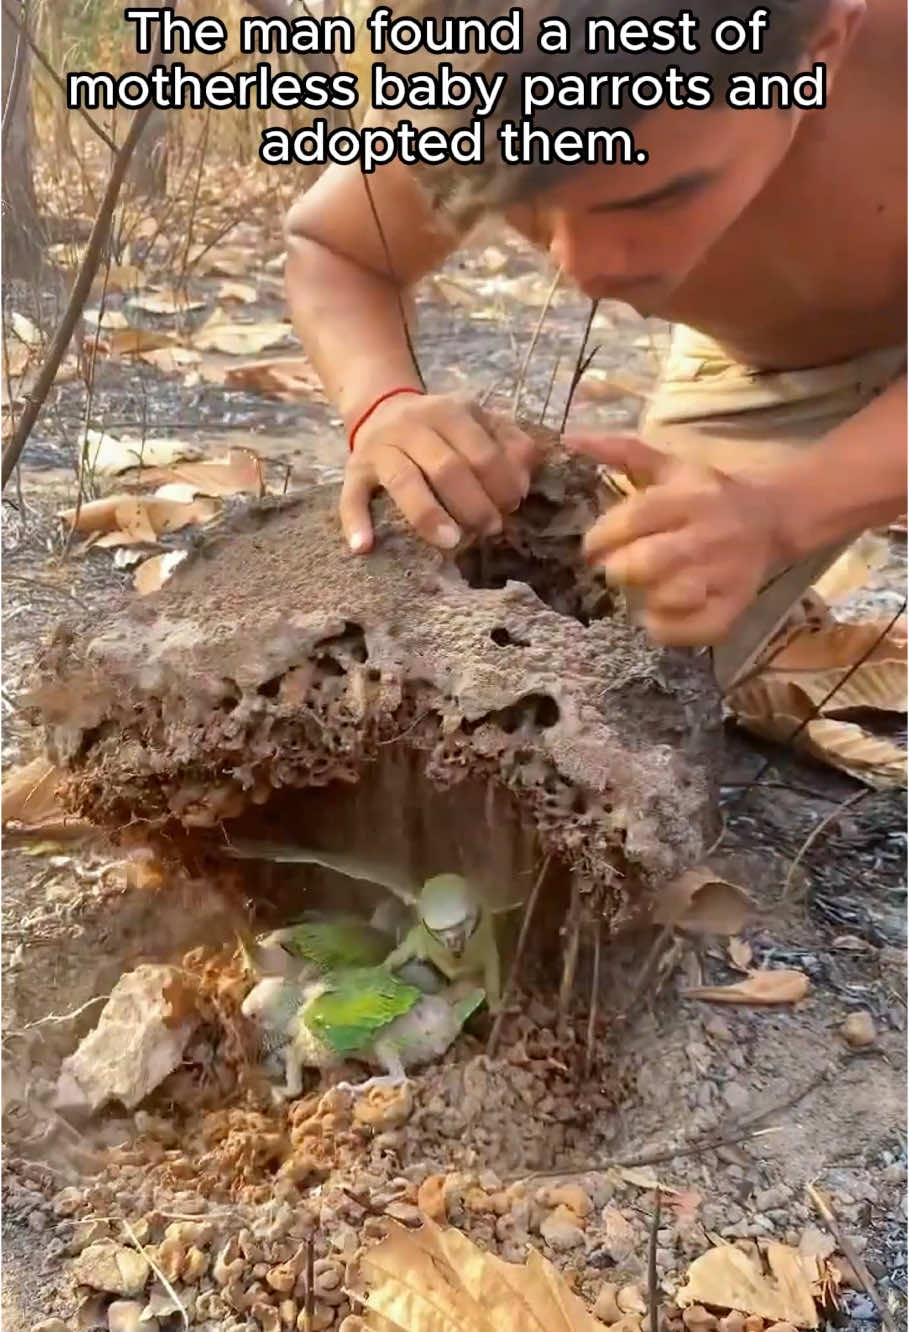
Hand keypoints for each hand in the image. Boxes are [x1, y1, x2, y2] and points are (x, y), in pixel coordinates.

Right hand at [341, 392, 538, 553]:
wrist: (380, 405)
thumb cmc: (441, 427)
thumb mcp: (477, 422)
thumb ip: (509, 444)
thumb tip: (525, 480)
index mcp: (450, 412)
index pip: (482, 451)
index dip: (502, 483)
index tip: (512, 506)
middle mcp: (412, 426)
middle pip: (447, 468)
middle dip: (474, 504)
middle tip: (490, 529)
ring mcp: (380, 448)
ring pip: (403, 481)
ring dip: (428, 515)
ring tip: (452, 543)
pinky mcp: (354, 469)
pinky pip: (351, 496)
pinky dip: (356, 521)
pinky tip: (364, 547)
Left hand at [566, 433, 789, 646]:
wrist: (771, 517)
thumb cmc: (707, 492)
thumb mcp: (668, 466)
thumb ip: (621, 451)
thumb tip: (570, 437)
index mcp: (689, 496)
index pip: (635, 518)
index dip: (602, 536)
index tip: (590, 547)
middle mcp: (709, 534)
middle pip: (648, 563)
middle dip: (617, 570)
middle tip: (612, 570)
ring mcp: (724, 573)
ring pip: (670, 597)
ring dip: (643, 598)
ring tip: (640, 589)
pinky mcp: (735, 604)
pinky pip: (695, 628)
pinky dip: (666, 628)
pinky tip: (656, 614)